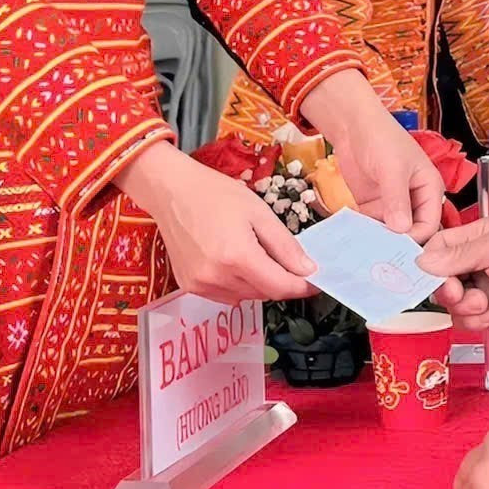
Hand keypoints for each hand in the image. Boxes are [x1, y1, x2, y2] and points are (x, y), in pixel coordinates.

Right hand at [118, 143, 315, 303]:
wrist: (170, 191)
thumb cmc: (216, 194)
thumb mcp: (259, 212)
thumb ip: (285, 246)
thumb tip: (308, 271)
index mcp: (238, 256)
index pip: (281, 287)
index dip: (303, 287)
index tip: (318, 281)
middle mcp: (217, 277)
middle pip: (265, 293)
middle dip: (281, 279)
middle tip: (284, 256)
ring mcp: (200, 285)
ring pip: (246, 297)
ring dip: (259, 283)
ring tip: (252, 251)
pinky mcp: (188, 287)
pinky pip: (226, 295)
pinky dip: (238, 284)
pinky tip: (232, 260)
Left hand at [301, 73, 445, 238]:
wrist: (352, 125)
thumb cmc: (381, 137)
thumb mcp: (392, 169)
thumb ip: (397, 199)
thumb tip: (402, 229)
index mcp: (429, 188)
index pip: (430, 224)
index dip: (416, 237)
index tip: (398, 248)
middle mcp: (414, 200)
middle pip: (411, 231)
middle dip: (397, 242)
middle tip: (381, 255)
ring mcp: (392, 204)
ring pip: (390, 232)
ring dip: (379, 239)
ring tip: (364, 249)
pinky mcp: (373, 206)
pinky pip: (372, 226)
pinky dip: (365, 232)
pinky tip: (354, 238)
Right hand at [416, 216, 488, 342]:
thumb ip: (459, 254)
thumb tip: (424, 260)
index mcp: (477, 237)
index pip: (438, 246)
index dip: (430, 262)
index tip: (430, 274)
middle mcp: (475, 261)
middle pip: (438, 277)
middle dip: (448, 288)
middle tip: (459, 291)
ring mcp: (478, 288)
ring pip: (448, 302)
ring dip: (466, 306)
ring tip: (485, 303)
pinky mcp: (483, 313)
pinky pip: (461, 320)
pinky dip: (476, 320)